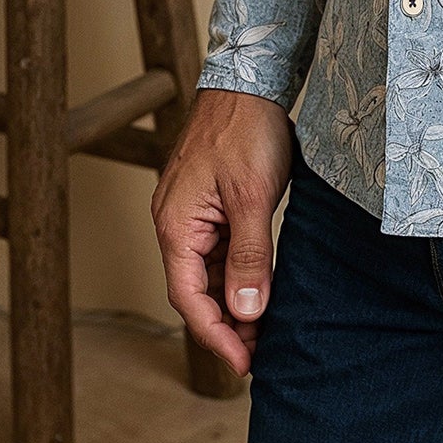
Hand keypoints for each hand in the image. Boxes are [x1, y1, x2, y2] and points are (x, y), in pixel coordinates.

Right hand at [151, 87, 291, 375]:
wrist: (251, 78)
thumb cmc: (247, 128)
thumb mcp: (254, 196)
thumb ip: (250, 256)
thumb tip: (245, 311)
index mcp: (176, 225)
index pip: (189, 298)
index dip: (217, 335)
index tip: (245, 364)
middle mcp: (177, 223)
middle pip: (196, 290)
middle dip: (227, 324)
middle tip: (262, 352)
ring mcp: (194, 212)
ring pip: (210, 271)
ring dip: (234, 300)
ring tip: (266, 328)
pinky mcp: (213, 201)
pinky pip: (221, 249)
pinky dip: (239, 271)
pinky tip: (262, 286)